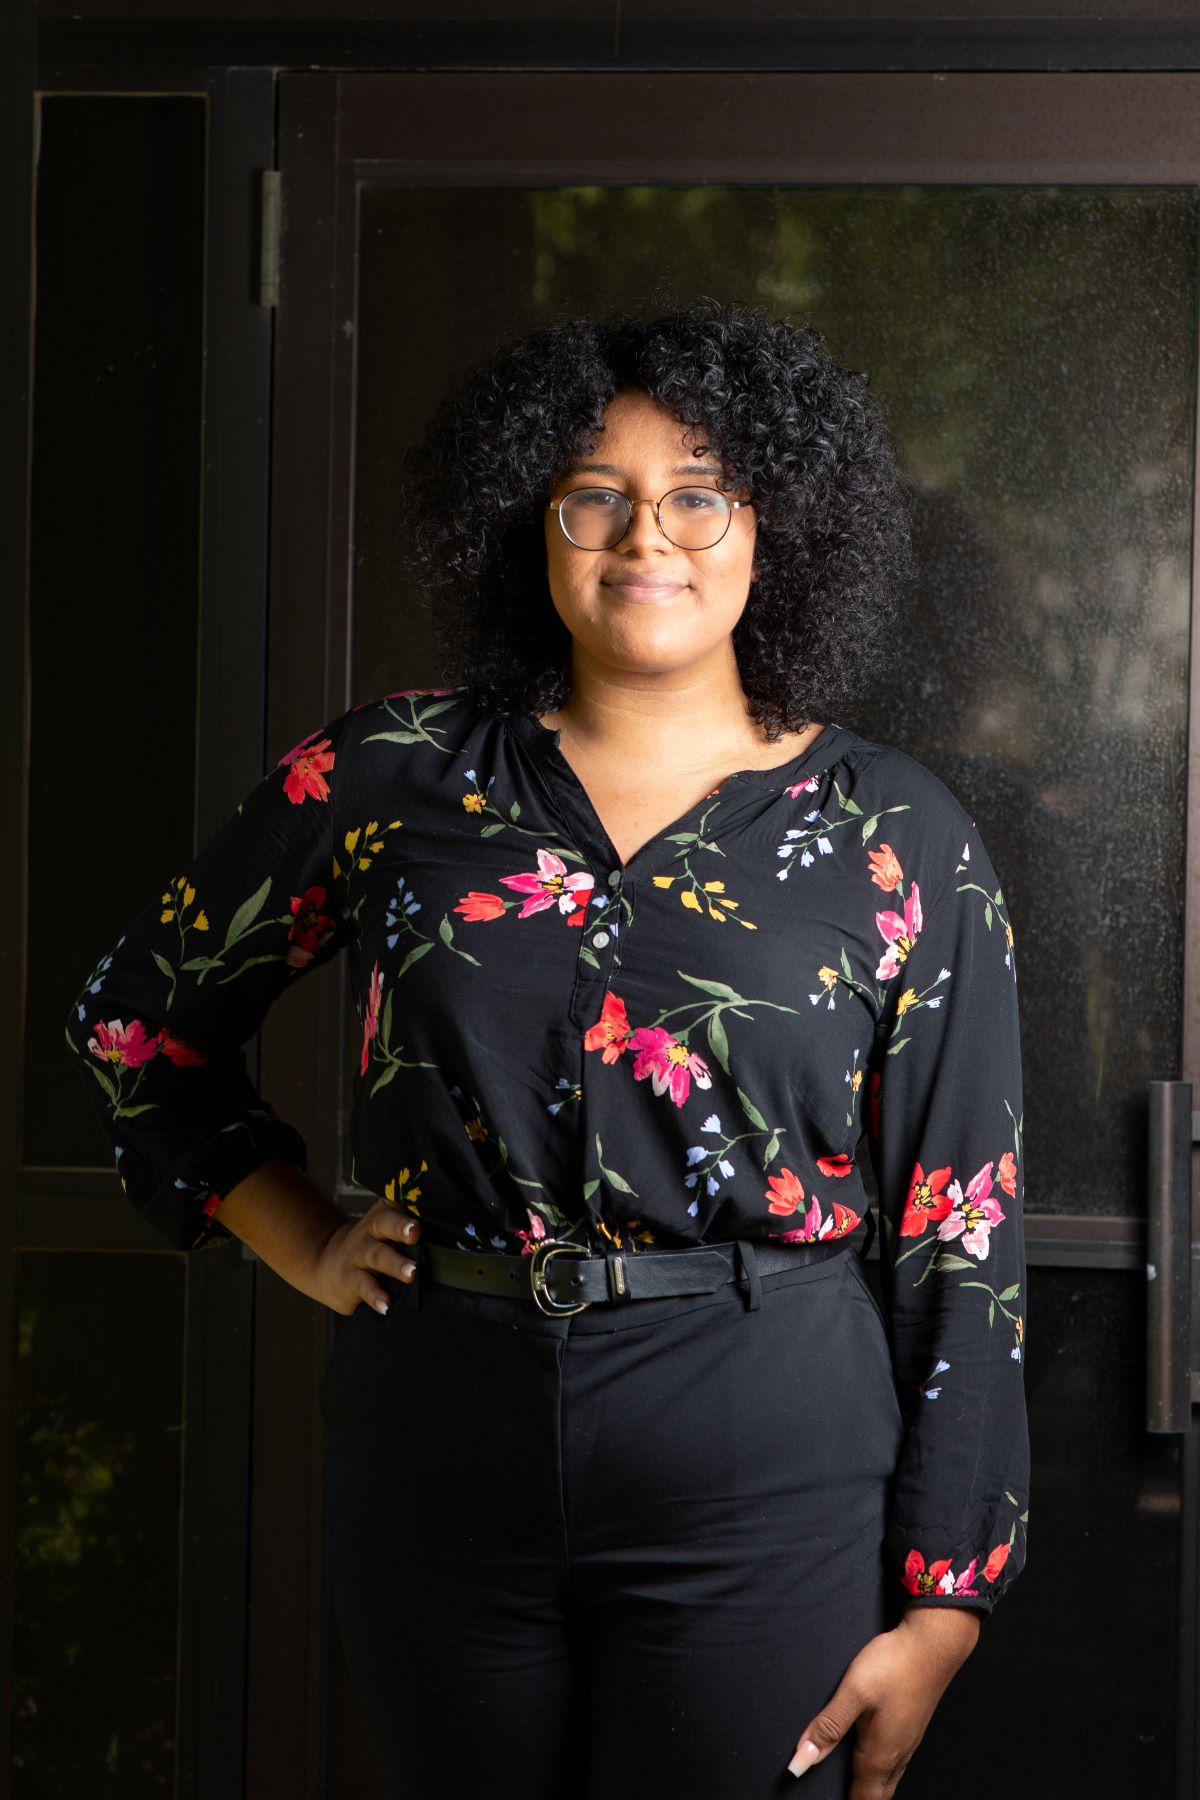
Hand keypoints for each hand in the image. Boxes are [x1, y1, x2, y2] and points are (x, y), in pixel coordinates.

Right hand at [308, 1196, 421, 1316]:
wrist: (328, 1264)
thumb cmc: (374, 1245)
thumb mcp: (388, 1228)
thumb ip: (414, 1225)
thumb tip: (461, 1228)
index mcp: (385, 1214)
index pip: (398, 1202)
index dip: (411, 1200)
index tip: (426, 1201)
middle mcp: (371, 1230)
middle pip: (385, 1224)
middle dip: (400, 1227)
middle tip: (416, 1232)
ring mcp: (359, 1254)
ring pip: (377, 1255)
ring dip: (395, 1264)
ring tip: (412, 1273)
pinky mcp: (351, 1279)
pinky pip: (363, 1286)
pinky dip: (375, 1296)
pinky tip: (386, 1305)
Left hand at [786, 1605, 980, 1793]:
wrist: (934, 1643)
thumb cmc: (895, 1665)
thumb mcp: (854, 1693)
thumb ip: (827, 1727)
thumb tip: (801, 1762)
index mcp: (879, 1754)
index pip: (862, 1798)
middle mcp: (897, 1753)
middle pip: (878, 1794)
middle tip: (842, 1797)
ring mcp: (909, 1741)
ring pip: (889, 1779)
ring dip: (872, 1788)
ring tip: (856, 1788)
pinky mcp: (913, 1726)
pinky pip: (897, 1763)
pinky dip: (882, 1771)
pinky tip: (876, 1758)